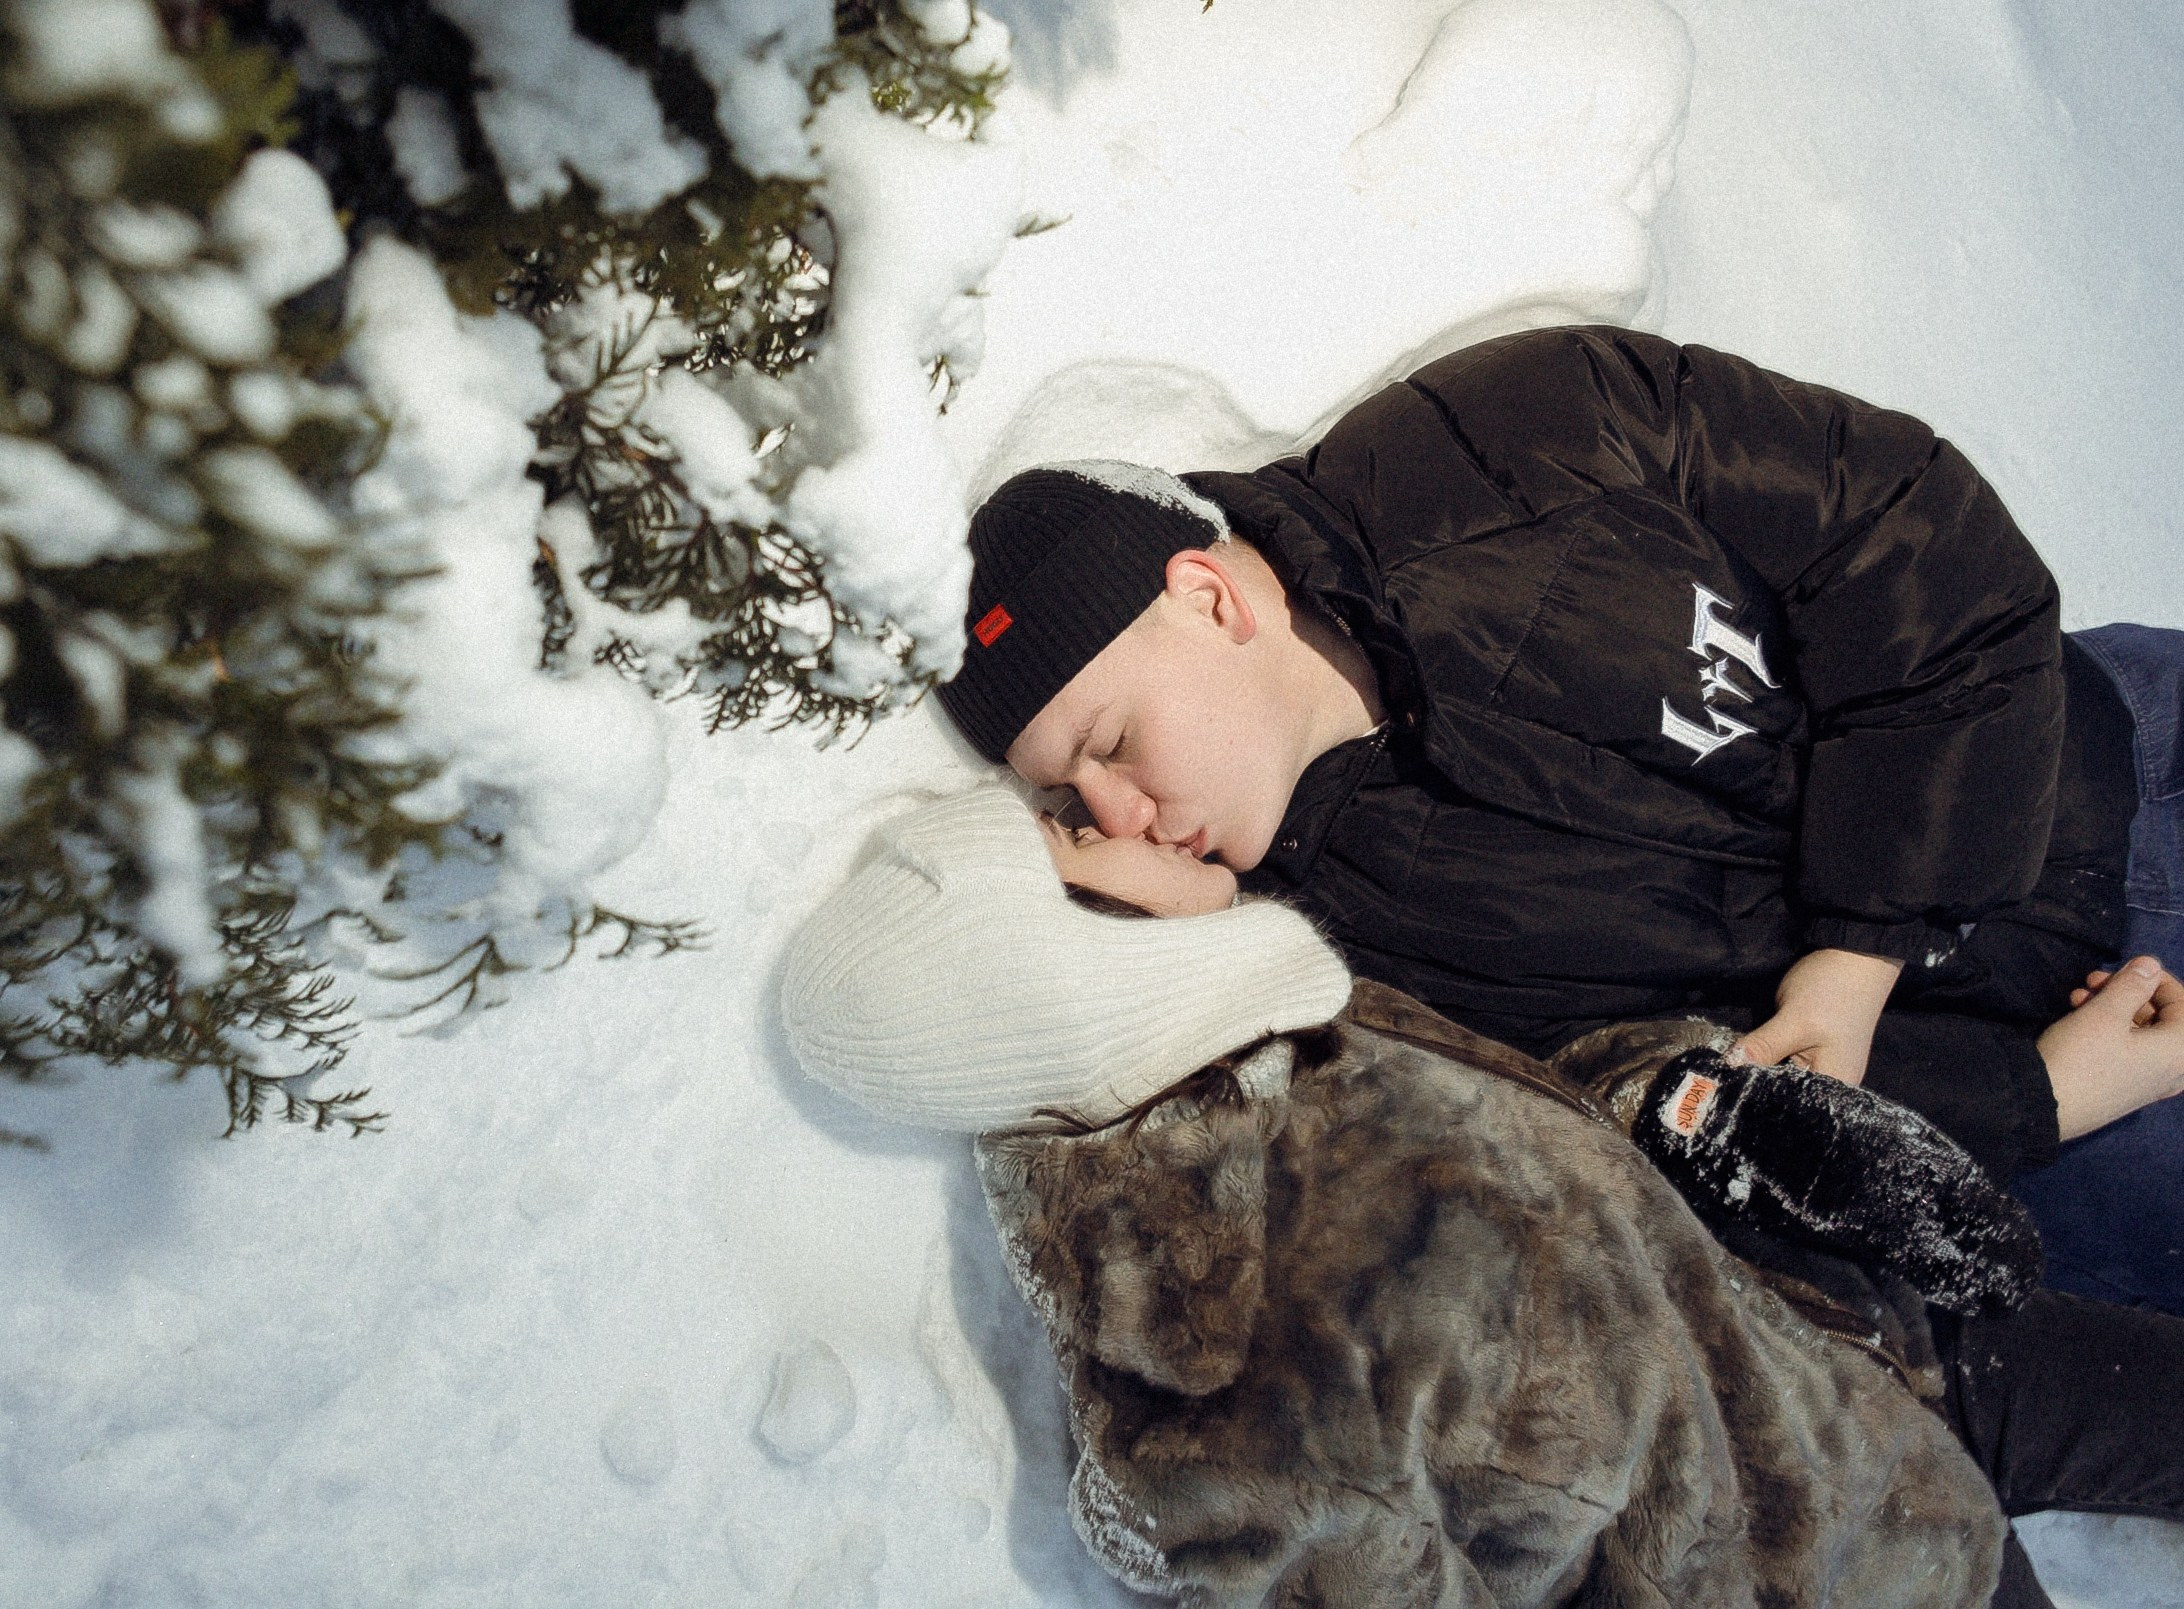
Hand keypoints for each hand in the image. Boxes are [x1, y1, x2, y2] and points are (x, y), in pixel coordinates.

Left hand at [1732, 947, 1905, 1085]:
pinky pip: (1782, 1060)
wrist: (1854, 954)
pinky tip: (1744, 1056)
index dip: (1758, 1102)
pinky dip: (1764, 1057)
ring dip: (1757, 1070)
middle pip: (1784, 1093)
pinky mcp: (1809, 1046)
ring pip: (1780, 1075)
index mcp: (1836, 1084)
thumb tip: (1729, 1067)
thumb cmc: (1834, 990)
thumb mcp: (1795, 1022)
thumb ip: (1763, 1048)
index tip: (1723, 1096)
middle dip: (1755, 1086)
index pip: (1790, 1108)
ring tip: (1724, 1076)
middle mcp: (1831, 1080)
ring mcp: (1820, 1062)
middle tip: (1717, 1086)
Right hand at [2038, 956, 2183, 1139]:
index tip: (2124, 969)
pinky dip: (2111, 1032)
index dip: (2155, 979)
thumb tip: (2151, 965)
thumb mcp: (2104, 1013)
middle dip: (2129, 993)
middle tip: (2094, 981)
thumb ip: (2133, 984)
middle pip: (2163, 1018)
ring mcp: (2150, 1083)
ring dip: (2114, 1009)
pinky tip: (2078, 1021)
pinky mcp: (2127, 1091)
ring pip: (2143, 1034)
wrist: (2042, 1106)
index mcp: (2180, 1051)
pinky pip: (2131, 1052)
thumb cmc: (2080, 1057)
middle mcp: (2174, 1070)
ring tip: (2077, 998)